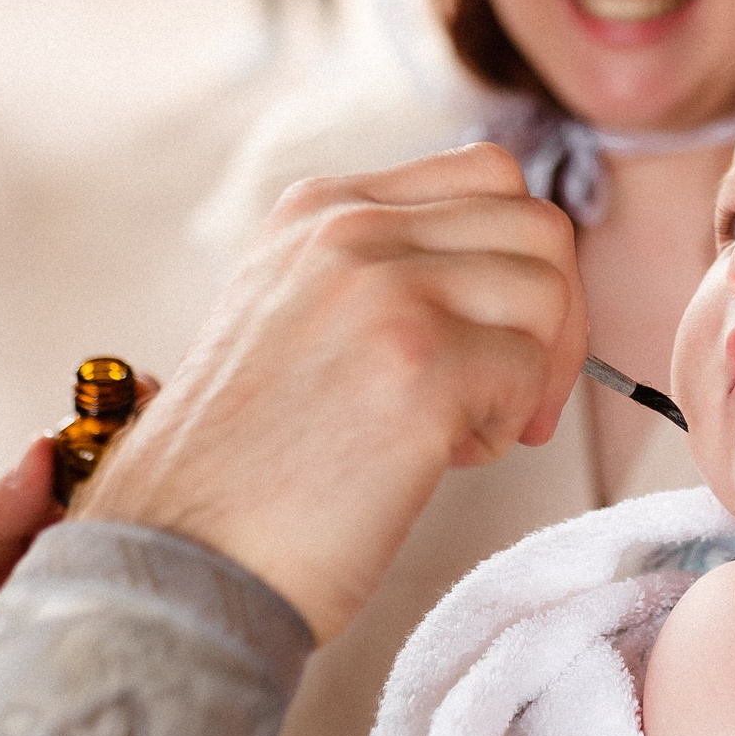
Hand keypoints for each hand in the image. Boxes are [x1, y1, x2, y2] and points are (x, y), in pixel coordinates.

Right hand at [76, 143, 584, 642]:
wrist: (179, 558)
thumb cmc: (246, 469)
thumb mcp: (297, 316)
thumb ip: (384, 274)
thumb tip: (511, 284)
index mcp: (320, 210)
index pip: (488, 177)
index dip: (521, 261)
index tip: (501, 339)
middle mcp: (350, 230)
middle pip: (537, 225)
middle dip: (555, 318)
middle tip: (515, 399)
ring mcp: (384, 290)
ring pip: (548, 292)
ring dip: (531, 373)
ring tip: (461, 433)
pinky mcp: (419, 365)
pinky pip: (530, 371)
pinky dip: (505, 426)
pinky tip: (442, 460)